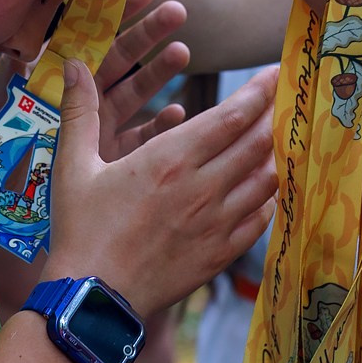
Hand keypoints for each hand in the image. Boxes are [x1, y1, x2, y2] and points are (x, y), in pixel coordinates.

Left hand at [0, 0, 190, 155]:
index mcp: (55, 80)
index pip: (87, 37)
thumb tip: (21, 47)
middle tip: (176, 11)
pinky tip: (176, 112)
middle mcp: (80, 100)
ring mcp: (98, 131)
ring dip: (159, 72)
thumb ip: (9, 78)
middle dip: (148, 34)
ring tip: (181, 51)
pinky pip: (140, 139)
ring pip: (135, 93)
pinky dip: (159, 126)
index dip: (113, 13)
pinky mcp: (109, 162)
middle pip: (119, 59)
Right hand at [48, 61, 276, 316]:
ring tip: (284, 137)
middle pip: (258, 143)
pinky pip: (261, 218)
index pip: (232, 116)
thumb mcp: (73, 167)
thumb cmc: (81, 231)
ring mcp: (217, 223)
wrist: (95, 299)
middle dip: (276, 116)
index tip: (275, 73)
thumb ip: (80, 112)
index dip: (259, 91)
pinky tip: (269, 188)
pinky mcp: (221, 253)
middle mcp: (203, 188)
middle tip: (288, 99)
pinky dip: (270, 197)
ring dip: (277, 155)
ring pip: (267, 179)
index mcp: (171, 159)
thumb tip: (73, 63)